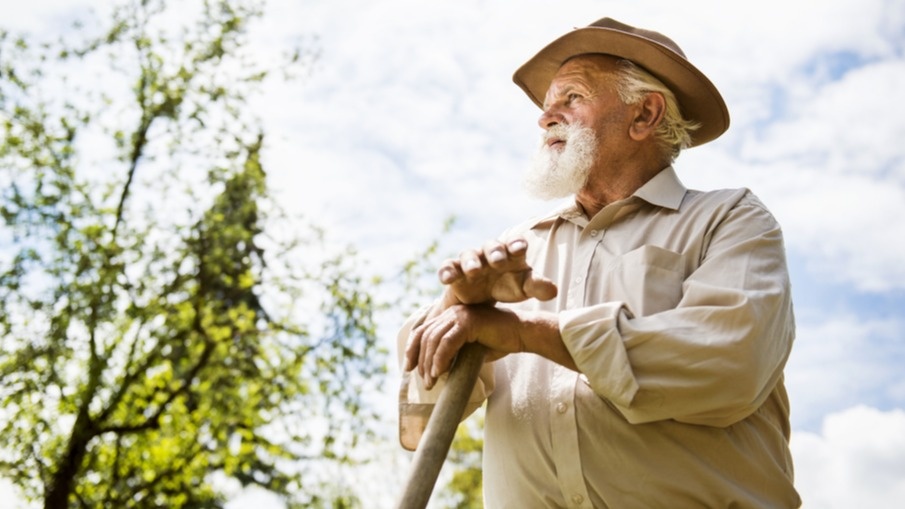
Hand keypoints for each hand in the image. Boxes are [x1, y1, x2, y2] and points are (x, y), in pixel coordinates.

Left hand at [404, 304, 521, 388]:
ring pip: (434, 340)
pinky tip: (441, 373)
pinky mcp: (469, 322)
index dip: (412, 349)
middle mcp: (452, 312)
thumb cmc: (498, 342)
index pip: (423, 331)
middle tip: (426, 382)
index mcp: (450, 316)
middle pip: (425, 336)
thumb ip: (453, 353)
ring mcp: (460, 315)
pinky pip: (448, 342)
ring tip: (432, 382)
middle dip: (421, 361)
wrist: (521, 334)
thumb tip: (436, 372)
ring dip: (430, 364)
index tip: (408, 369)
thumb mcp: (469, 348)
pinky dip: (441, 359)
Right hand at [438, 237, 556, 305]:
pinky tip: (446, 278)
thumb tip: (554, 290)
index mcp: (510, 253)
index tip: (519, 249)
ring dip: (471, 261)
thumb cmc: (508, 286)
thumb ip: (538, 287)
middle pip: (491, 246)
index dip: (516, 244)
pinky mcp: (454, 271)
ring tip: (473, 270)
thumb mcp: (524, 288)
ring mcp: (471, 261)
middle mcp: (489, 253)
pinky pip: (448, 267)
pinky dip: (446, 271)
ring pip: (468, 255)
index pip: (515, 244)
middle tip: (498, 260)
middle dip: (494, 251)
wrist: (482, 300)